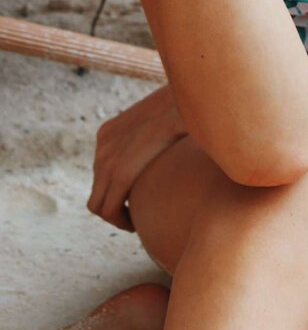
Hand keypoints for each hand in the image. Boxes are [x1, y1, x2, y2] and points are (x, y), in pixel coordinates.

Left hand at [87, 83, 187, 231]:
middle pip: (98, 188)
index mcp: (109, 132)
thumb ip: (158, 133)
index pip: (102, 169)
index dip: (117, 188)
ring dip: (116, 217)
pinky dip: (120, 221)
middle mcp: (102, 145)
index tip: (136, 196)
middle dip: (114, 205)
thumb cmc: (187, 110)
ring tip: (135, 223)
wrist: (187, 103)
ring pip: (98, 203)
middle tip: (135, 215)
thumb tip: (178, 145)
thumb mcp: (164, 120)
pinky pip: (108, 209)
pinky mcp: (118, 173)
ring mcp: (106, 159)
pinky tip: (136, 225)